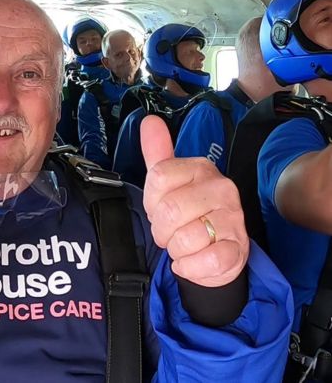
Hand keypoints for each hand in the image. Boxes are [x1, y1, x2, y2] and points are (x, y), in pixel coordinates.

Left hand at [141, 115, 248, 286]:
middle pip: (169, 210)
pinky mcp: (238, 249)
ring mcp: (233, 218)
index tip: (159, 206)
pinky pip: (205, 261)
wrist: (215, 251)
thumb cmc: (188, 212)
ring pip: (185, 237)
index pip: (158, 177)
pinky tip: (192, 261)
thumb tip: (150, 121)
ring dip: (175, 248)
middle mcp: (221, 188)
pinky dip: (190, 267)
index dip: (151, 199)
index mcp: (200, 168)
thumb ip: (158, 152)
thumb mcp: (169, 181)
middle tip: (170, 231)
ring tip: (184, 244)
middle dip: (161, 229)